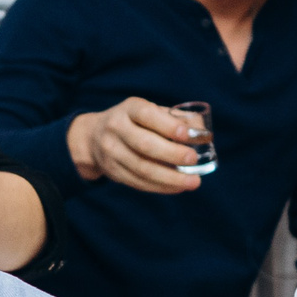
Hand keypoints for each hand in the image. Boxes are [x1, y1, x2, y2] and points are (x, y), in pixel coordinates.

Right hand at [67, 97, 204, 192]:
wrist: (93, 137)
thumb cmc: (134, 122)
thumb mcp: (150, 111)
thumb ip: (175, 119)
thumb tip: (203, 133)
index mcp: (129, 109)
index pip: (148, 116)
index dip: (169, 126)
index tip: (190, 136)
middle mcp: (116, 128)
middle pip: (144, 144)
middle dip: (172, 154)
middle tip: (194, 159)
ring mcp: (112, 152)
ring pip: (142, 168)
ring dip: (170, 178)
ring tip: (193, 182)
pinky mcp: (113, 171)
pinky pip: (139, 182)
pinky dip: (161, 186)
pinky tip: (178, 187)